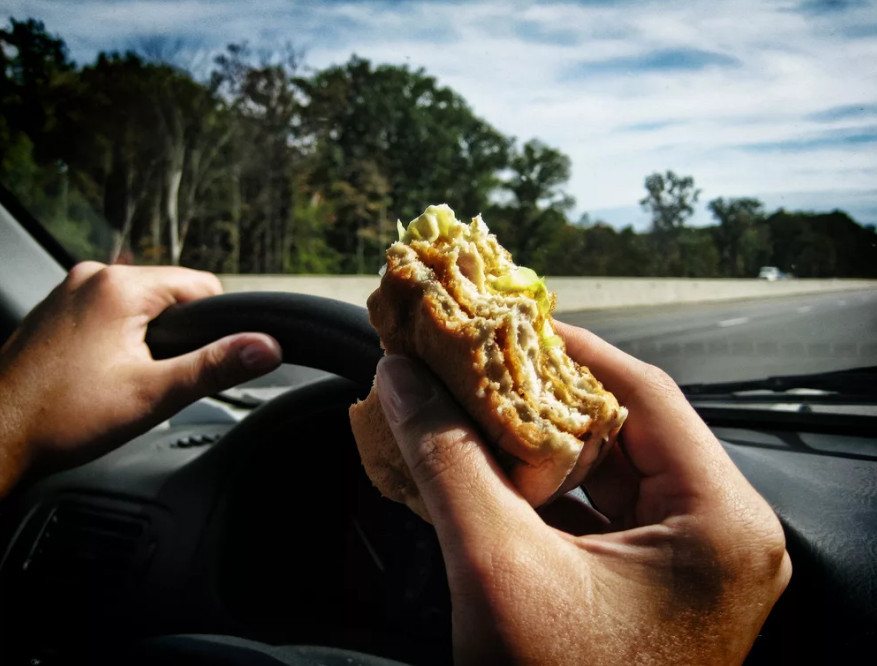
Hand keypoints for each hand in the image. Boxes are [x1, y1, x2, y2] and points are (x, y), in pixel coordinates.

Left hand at [0, 262, 281, 495]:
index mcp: (119, 286)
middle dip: (177, 335)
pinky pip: (110, 313)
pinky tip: (102, 375)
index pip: (201, 286)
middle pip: (170, 295)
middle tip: (154, 379)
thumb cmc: (62, 418)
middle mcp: (91, 276)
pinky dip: (119, 340)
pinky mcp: (56, 310)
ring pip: (140, 306)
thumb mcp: (154, 394)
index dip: (214, 326)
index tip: (199, 362)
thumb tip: (266, 347)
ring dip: (148, 339)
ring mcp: (68, 291)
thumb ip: (216, 366)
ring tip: (125, 380)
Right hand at [375, 321, 790, 664]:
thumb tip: (400, 377)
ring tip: (477, 401)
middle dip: (544, 394)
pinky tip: (492, 462)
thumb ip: (447, 461)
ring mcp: (690, 560)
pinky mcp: (654, 582)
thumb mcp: (496, 569)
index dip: (567, 347)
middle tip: (479, 360)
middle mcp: (719, 533)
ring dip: (539, 438)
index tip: (504, 322)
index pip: (644, 392)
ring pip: (608, 466)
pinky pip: (599, 508)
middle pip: (626, 427)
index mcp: (717, 520)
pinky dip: (545, 484)